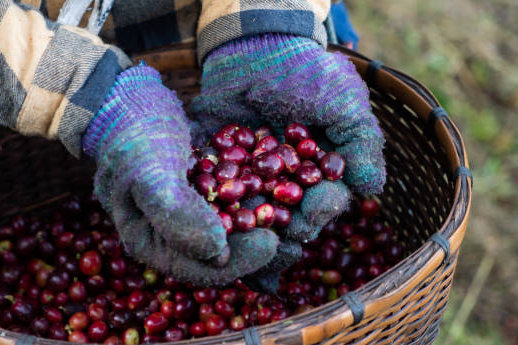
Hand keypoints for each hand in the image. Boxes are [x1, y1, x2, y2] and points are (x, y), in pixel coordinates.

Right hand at [82, 65, 278, 285]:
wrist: (125, 96)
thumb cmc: (130, 135)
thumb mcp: (149, 173)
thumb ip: (177, 215)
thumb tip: (218, 254)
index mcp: (151, 242)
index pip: (200, 268)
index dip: (239, 261)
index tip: (271, 242)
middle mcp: (173, 233)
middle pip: (224, 254)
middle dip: (260, 244)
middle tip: (297, 229)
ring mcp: (191, 210)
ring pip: (236, 228)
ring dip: (266, 221)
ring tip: (298, 211)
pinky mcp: (206, 187)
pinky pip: (238, 200)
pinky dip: (260, 195)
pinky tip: (285, 184)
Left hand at [191, 33, 385, 242]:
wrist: (255, 46)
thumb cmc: (306, 73)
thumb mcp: (342, 101)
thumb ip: (360, 142)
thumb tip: (372, 188)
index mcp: (317, 173)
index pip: (323, 201)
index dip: (322, 209)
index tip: (317, 206)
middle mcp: (284, 182)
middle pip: (286, 217)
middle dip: (285, 227)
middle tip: (279, 229)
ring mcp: (249, 178)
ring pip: (250, 213)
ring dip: (248, 227)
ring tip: (244, 232)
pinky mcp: (217, 168)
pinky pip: (213, 190)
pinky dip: (211, 202)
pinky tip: (210, 214)